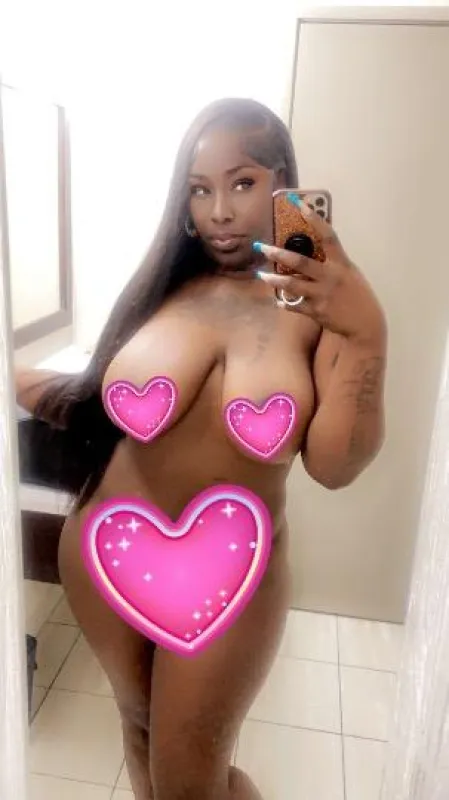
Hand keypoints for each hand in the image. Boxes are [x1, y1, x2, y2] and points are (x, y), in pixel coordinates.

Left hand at [253, 202, 385, 345]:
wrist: (364, 323)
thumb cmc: (357, 295)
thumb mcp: (349, 273)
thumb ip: (332, 263)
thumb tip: (312, 251)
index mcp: (341, 264)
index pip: (328, 236)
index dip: (315, 220)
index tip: (300, 205)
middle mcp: (330, 277)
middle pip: (301, 262)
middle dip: (279, 254)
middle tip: (262, 248)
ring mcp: (322, 295)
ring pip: (292, 285)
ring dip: (274, 280)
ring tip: (261, 276)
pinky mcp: (316, 311)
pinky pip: (294, 305)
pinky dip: (284, 302)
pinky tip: (278, 300)